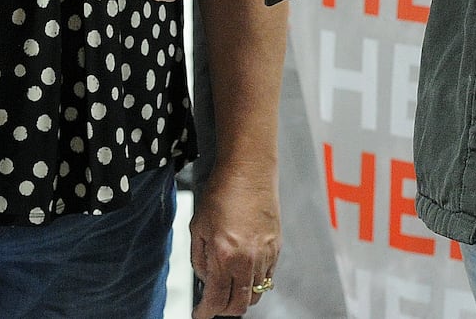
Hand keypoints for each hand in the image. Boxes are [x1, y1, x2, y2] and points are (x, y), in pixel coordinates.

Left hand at [190, 161, 280, 317]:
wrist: (249, 171)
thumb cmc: (222, 191)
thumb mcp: (198, 226)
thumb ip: (199, 258)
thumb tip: (205, 278)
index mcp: (224, 255)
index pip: (216, 299)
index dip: (205, 312)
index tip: (200, 314)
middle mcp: (247, 260)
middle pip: (239, 305)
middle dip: (224, 310)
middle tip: (214, 304)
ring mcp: (265, 255)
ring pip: (256, 294)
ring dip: (241, 296)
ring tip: (229, 287)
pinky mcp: (276, 248)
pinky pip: (267, 277)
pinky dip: (255, 282)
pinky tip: (244, 271)